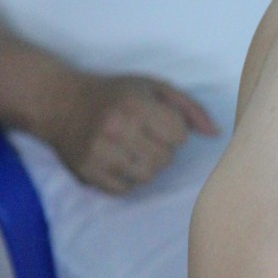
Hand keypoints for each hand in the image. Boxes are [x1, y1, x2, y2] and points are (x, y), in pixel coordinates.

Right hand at [45, 72, 219, 194]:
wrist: (60, 102)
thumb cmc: (116, 94)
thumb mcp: (153, 88)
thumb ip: (189, 108)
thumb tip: (217, 134)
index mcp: (135, 106)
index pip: (179, 135)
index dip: (174, 129)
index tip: (159, 122)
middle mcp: (116, 130)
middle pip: (165, 159)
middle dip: (161, 148)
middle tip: (144, 136)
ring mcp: (100, 153)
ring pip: (148, 176)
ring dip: (146, 165)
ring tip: (133, 148)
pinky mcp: (88, 173)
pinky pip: (125, 189)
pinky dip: (127, 179)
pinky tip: (118, 161)